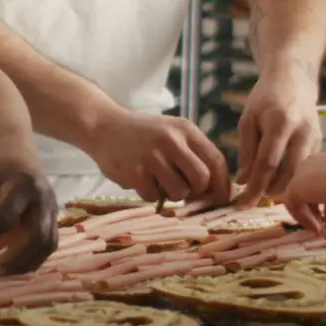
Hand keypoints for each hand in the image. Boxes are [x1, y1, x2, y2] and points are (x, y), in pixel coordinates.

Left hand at [0, 160, 58, 274]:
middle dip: (16, 257)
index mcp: (22, 185)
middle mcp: (43, 198)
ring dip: (28, 263)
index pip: (5, 216)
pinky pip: (50, 244)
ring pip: (48, 244)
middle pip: (36, 235)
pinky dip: (34, 260)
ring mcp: (53, 209)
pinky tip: (17, 269)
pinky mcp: (56, 220)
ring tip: (5, 274)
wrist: (20, 157)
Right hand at [90, 109, 230, 204]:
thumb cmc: (144, 135)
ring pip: (179, 192)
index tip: (221, 199)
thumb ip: (193, 155)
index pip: (216, 161)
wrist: (103, 126)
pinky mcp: (134, 172)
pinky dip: (148, 194)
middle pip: (202, 179)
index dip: (222, 185)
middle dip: (197, 192)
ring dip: (171, 194)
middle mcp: (171, 141)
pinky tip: (140, 179)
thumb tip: (213, 191)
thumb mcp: (172, 133)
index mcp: (186, 130)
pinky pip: (152, 197)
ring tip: (158, 181)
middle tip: (185, 190)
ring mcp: (152, 156)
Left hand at [236, 71, 322, 205]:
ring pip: (300, 174)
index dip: (255, 187)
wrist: (295, 80)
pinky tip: (279, 181)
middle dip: (269, 191)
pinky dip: (294, 178)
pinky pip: (307, 168)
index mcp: (281, 123)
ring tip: (263, 190)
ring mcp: (316, 138)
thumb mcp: (248, 119)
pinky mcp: (322, 143)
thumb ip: (246, 150)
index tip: (243, 204)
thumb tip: (244, 181)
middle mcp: (302, 133)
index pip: (267, 164)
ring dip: (282, 187)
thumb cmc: (265, 98)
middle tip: (252, 198)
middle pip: (288, 173)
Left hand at [279, 151, 325, 236]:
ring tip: (320, 230)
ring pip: (301, 198)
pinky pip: (294, 207)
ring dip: (310, 216)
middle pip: (310, 191)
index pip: (322, 185)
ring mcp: (300, 176)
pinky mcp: (294, 188)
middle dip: (318, 211)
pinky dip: (304, 218)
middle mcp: (311, 166)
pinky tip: (317, 228)